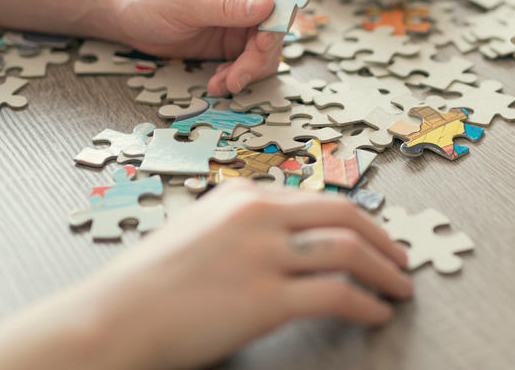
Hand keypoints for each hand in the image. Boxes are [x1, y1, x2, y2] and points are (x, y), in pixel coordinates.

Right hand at [92, 181, 411, 368]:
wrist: (111, 320)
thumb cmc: (146, 283)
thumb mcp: (197, 230)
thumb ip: (242, 225)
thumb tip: (290, 237)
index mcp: (242, 194)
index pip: (319, 199)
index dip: (358, 220)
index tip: (376, 236)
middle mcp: (258, 215)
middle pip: (345, 216)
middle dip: (384, 239)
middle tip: (402, 259)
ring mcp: (263, 255)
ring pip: (349, 251)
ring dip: (385, 272)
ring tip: (400, 288)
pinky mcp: (265, 299)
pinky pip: (336, 295)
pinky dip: (366, 304)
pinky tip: (376, 313)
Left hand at [111, 0, 283, 95]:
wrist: (126, 16)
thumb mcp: (185, 2)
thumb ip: (227, 6)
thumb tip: (269, 6)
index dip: (285, 7)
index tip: (268, 37)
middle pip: (278, 22)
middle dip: (261, 53)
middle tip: (238, 75)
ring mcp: (244, 19)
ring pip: (269, 47)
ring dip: (250, 70)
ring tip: (223, 84)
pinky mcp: (236, 41)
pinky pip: (252, 62)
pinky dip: (239, 75)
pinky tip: (218, 81)